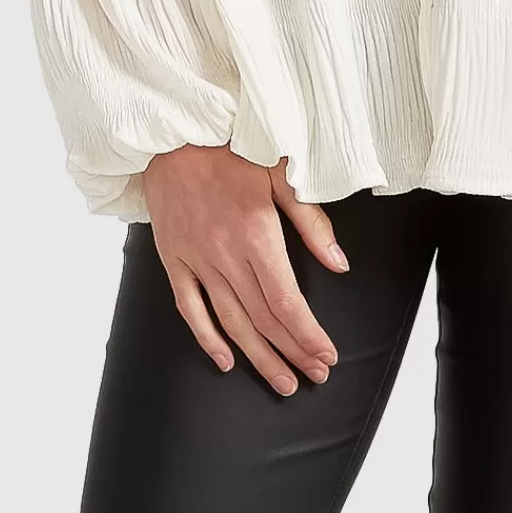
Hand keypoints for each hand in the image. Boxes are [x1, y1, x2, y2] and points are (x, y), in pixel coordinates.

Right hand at [142, 146, 348, 394]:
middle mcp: (225, 253)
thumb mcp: (279, 170)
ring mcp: (196, 259)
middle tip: (315, 375)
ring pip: (230, 321)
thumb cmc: (230, 146)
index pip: (287, 300)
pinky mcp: (173, 258)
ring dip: (258, 357)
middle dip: (293, 351)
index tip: (327, 356)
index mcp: (256, 232)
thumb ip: (310, 220)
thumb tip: (339, 263)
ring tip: (283, 381)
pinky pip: (189, 308)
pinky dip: (207, 339)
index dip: (309, 334)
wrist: (171, 130)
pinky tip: (225, 361)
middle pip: (264, 317)